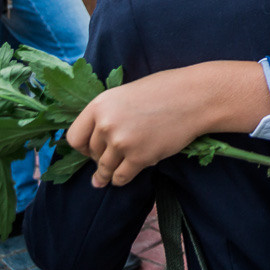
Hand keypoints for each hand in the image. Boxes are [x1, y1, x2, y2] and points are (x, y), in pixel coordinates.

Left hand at [68, 65, 241, 187]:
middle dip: (100, 158)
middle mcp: (106, 124)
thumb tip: (98, 138)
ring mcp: (122, 142)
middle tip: (109, 159)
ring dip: (106, 174)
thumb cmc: (165, 90)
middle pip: (93, 153)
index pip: (75, 137)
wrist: (194, 97)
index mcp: (100, 105)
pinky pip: (121, 177)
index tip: (90, 151)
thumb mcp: (127, 94)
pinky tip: (124, 177)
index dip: (82, 147)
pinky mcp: (139, 158)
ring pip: (105, 168)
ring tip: (105, 179)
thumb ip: (109, 113)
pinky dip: (121, 179)